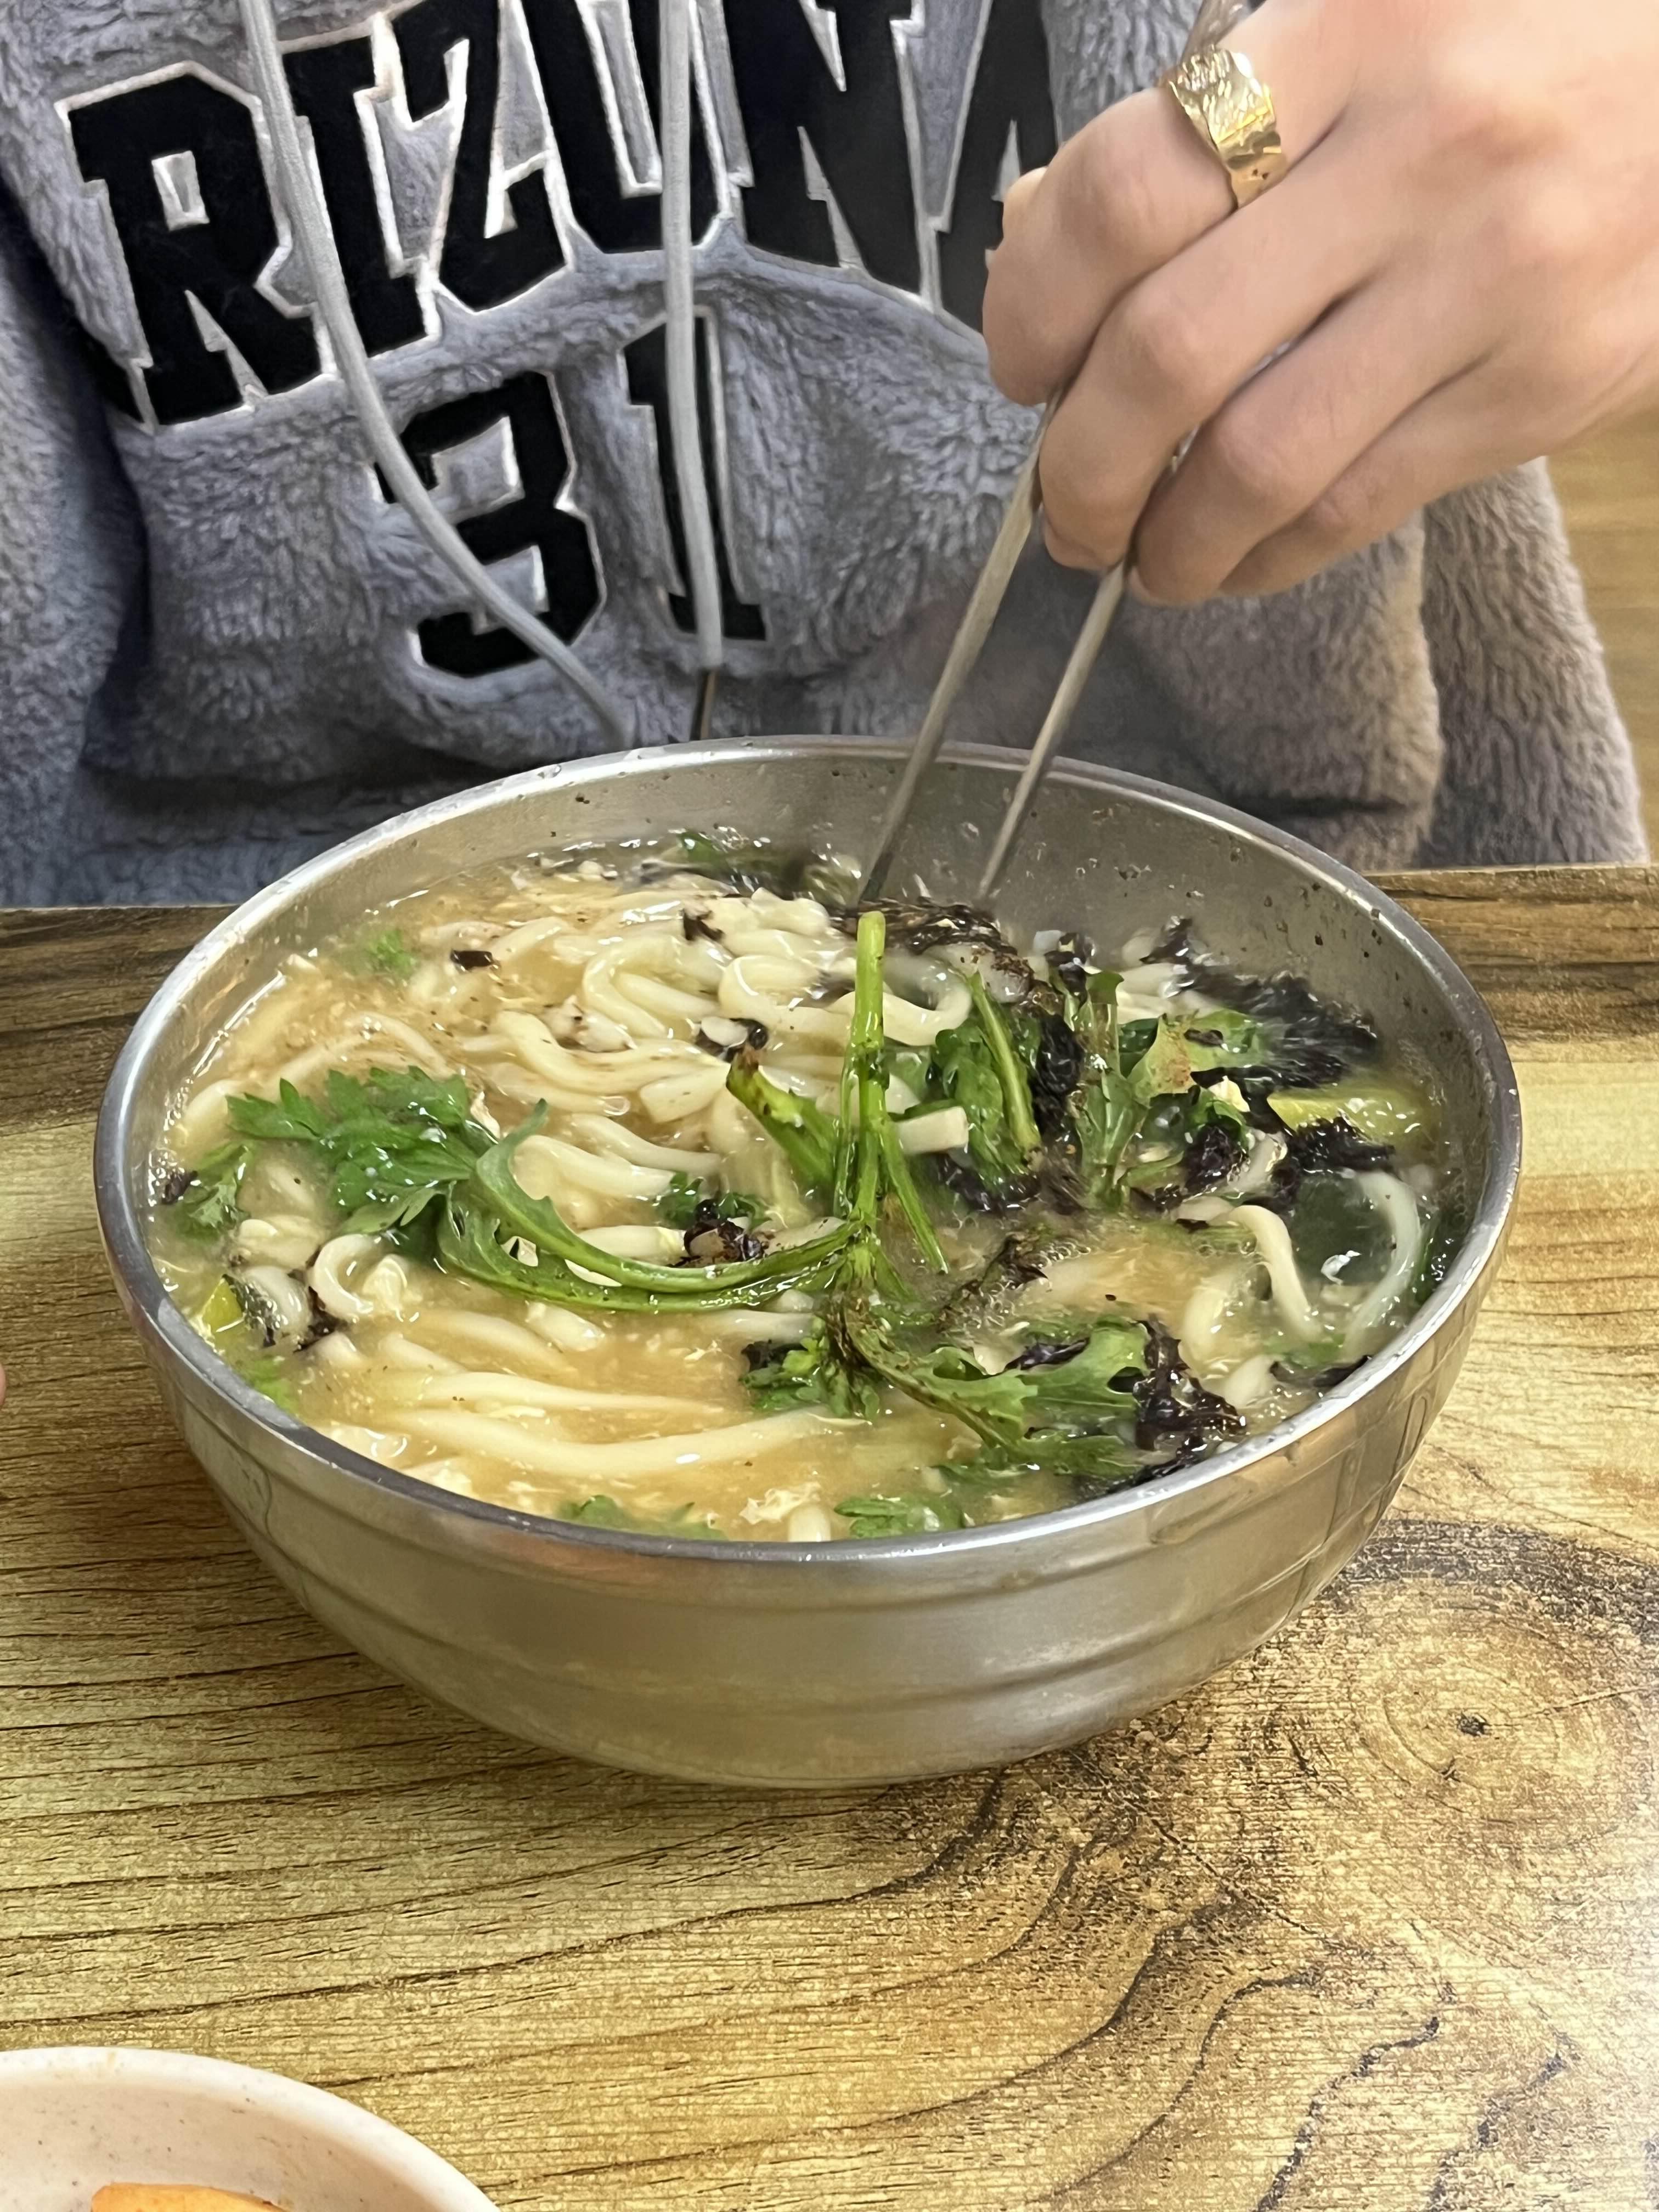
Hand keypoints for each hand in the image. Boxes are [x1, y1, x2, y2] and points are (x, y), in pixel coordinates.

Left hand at [983, 0, 1658, 601]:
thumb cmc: (1529, 41)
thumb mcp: (1376, 18)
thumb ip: (1218, 115)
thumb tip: (1046, 241)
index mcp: (1354, 35)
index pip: (1126, 194)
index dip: (1035, 304)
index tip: (1023, 359)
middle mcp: (1422, 157)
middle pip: (1170, 352)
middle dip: (1081, 463)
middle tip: (1062, 501)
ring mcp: (1491, 282)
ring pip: (1258, 462)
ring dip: (1164, 540)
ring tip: (1136, 553)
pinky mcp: (1543, 388)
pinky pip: (1358, 507)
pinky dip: (1263, 557)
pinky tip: (1229, 557)